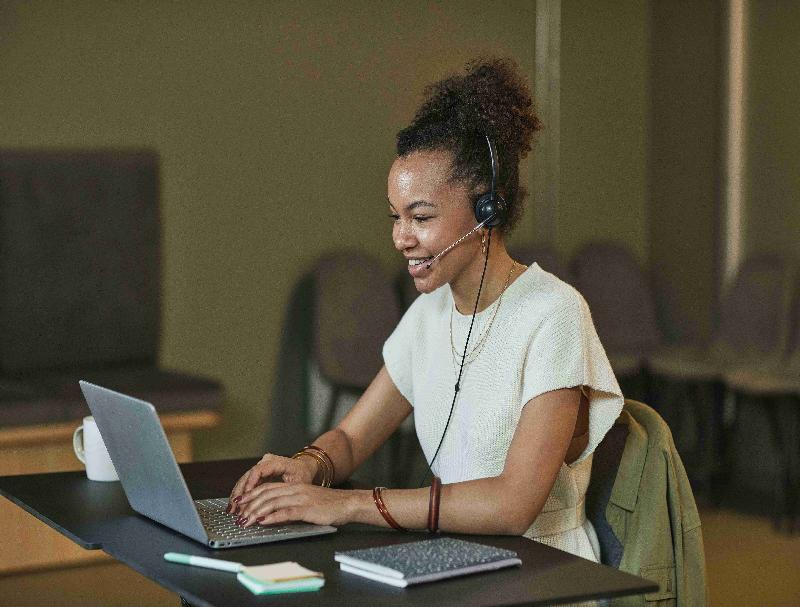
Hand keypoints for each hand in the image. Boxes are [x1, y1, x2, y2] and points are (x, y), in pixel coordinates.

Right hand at [227, 453, 315, 513]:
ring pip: (245, 480)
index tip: (246, 496)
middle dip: (240, 493)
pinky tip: (236, 505)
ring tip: (232, 510)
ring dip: (238, 495)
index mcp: (277, 462)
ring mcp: (261, 466)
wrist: (304, 467)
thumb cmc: (303, 475)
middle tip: (234, 508)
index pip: (259, 470)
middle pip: (248, 475)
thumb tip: (273, 508)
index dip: (250, 484)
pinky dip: (242, 494)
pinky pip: (247, 482)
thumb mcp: (298, 484)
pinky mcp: (259, 472)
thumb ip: (285, 494)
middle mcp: (266, 461)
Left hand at [235, 482, 355, 527]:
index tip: (238, 502)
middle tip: (237, 515)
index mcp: (294, 486)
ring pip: (273, 503)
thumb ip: (290, 503)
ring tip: (246, 520)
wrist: (348, 503)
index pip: (267, 488)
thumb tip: (271, 513)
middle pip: (266, 494)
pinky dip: (273, 517)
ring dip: (256, 512)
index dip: (251, 494)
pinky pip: (286, 512)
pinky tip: (263, 522)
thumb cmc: (329, 505)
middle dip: (249, 505)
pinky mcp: (307, 509)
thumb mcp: (307, 500)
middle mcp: (295, 490)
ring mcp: (301, 498)